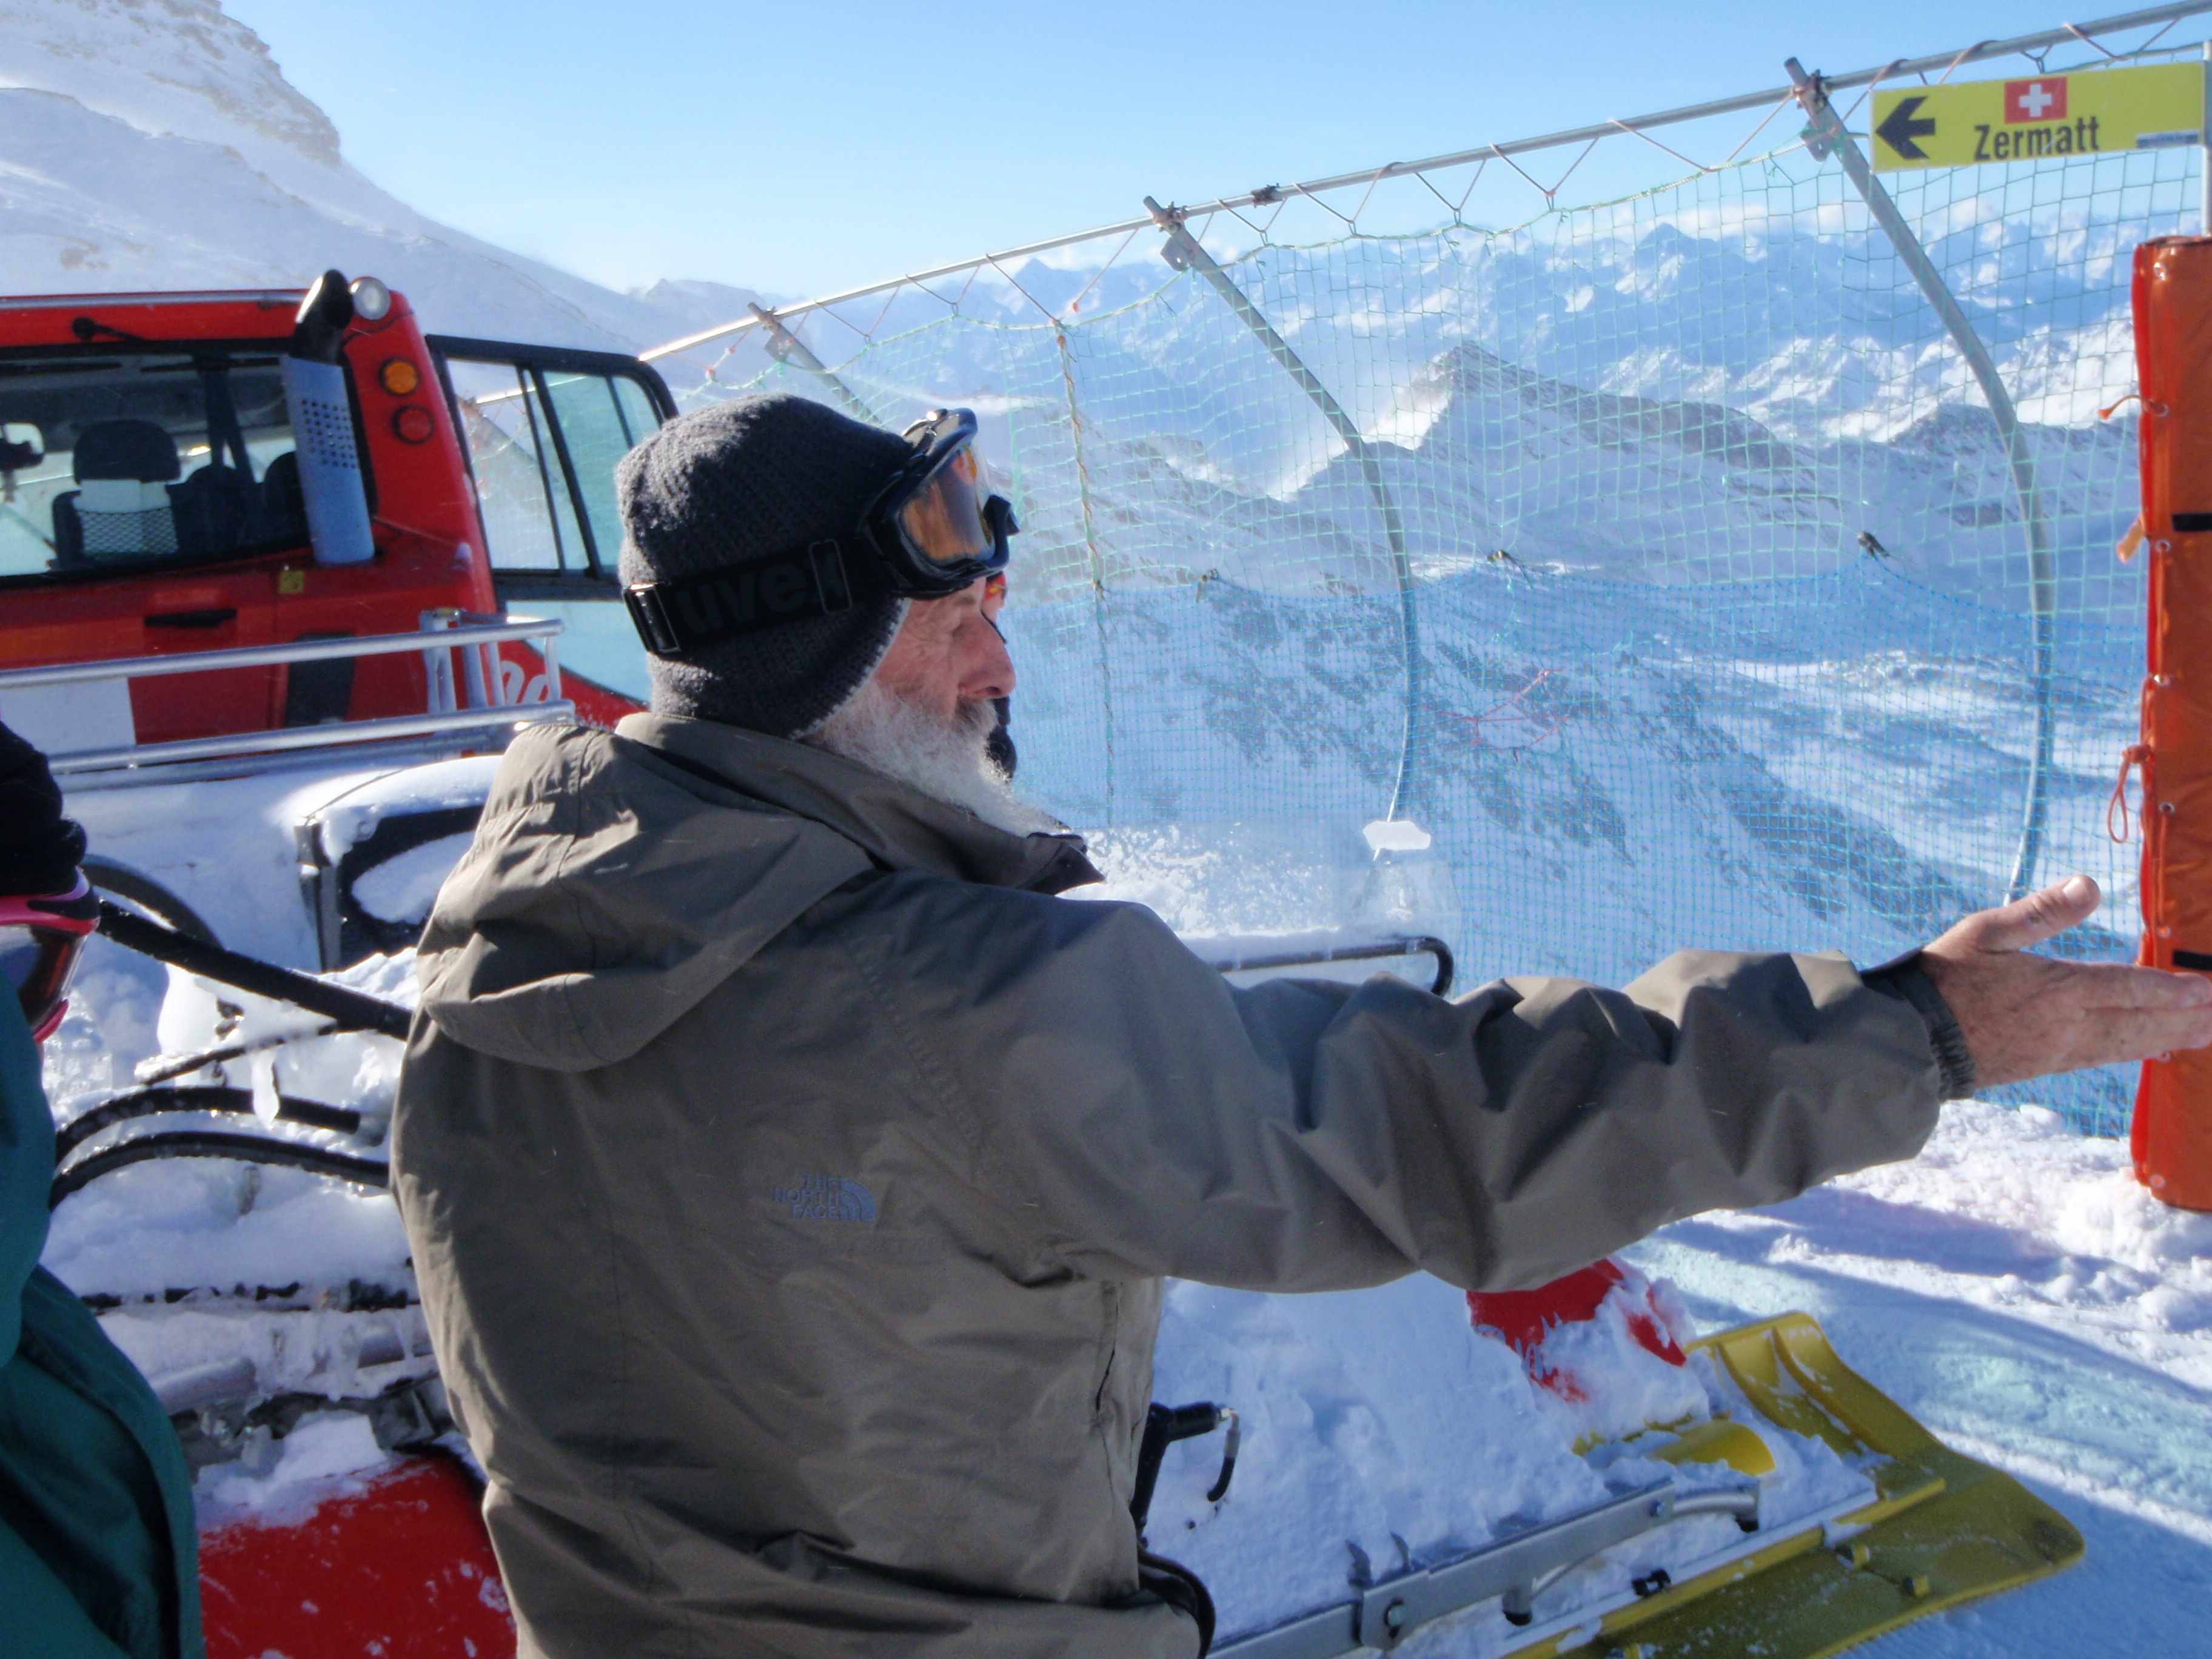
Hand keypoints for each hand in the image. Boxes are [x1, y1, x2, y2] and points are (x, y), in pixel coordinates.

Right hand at [1916, 875, 2211, 1088]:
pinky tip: (2153, 1050)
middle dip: (2187, 1019)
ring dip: (2173, 1038)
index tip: (2209, 989)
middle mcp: (2068, 1025)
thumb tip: (2090, 883)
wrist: (1913, 1040)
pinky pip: (2105, 1058)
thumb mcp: (1985, 932)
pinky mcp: (2047, 1065)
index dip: (2173, 990)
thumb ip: (2041, 911)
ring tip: (2207, 1035)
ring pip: (2129, 1044)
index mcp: (2057, 989)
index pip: (2129, 987)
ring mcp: (2059, 1050)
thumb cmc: (1943, 979)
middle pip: (2141, 1022)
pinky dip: (2138, 1052)